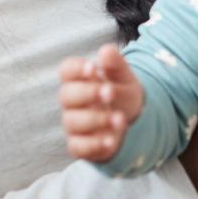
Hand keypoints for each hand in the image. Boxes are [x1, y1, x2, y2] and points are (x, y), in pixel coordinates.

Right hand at [58, 44, 144, 162]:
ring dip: (95, 119)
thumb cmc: (122, 92)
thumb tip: (105, 52)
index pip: (66, 70)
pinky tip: (111, 140)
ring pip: (71, 121)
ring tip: (119, 118)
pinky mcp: (80, 145)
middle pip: (65, 95)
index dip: (75, 69)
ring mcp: (75, 123)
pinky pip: (77, 146)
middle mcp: (73, 101)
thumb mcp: (124, 77)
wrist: (132, 120)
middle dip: (86, 93)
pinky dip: (93, 144)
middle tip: (109, 92)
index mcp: (80, 79)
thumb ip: (115, 64)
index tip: (93, 68)